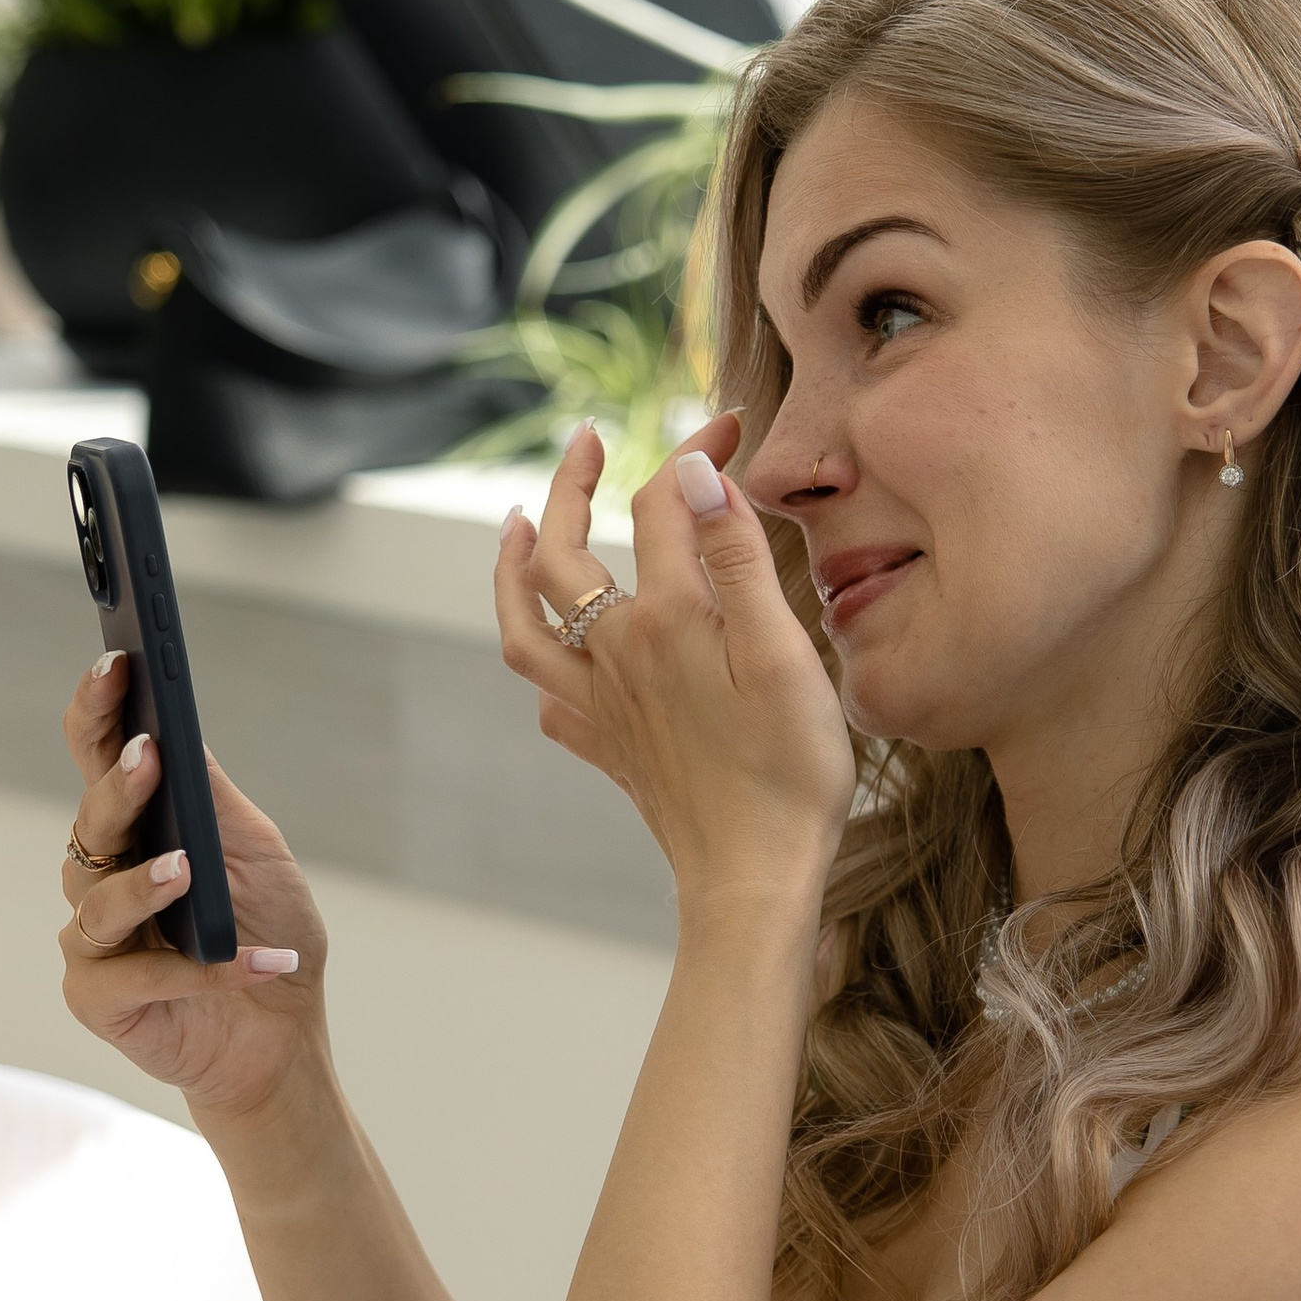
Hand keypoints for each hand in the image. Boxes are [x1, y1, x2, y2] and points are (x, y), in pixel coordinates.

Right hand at [56, 654, 325, 1137]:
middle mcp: (101, 878)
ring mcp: (93, 941)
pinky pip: (135, 976)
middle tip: (148, 754)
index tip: (118, 664)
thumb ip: (213, 800)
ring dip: (148, 885)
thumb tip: (178, 729)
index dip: (98, 710)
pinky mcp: (98, 999)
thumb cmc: (266, 931)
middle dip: (117, 786)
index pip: (98, 757)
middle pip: (90, 822)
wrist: (283, 1034)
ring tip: (191, 871)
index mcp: (135, 830)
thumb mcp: (257, 853)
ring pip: (98, 902)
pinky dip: (199, 970)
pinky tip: (256, 960)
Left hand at [494, 418, 854, 913]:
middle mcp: (617, 655)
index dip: (693, 451)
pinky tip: (555, 658)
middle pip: (564, 553)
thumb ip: (736, 558)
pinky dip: (543, 667)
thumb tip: (694, 472)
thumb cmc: (788, 770)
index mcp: (665, 619)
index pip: (664, 503)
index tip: (730, 423)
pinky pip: (552, 703)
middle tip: (587, 440)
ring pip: (526, 627)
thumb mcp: (780, 652)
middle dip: (569, 485)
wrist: (754, 877)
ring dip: (512, 569)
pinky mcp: (611, 750)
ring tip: (514, 527)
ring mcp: (604, 706)